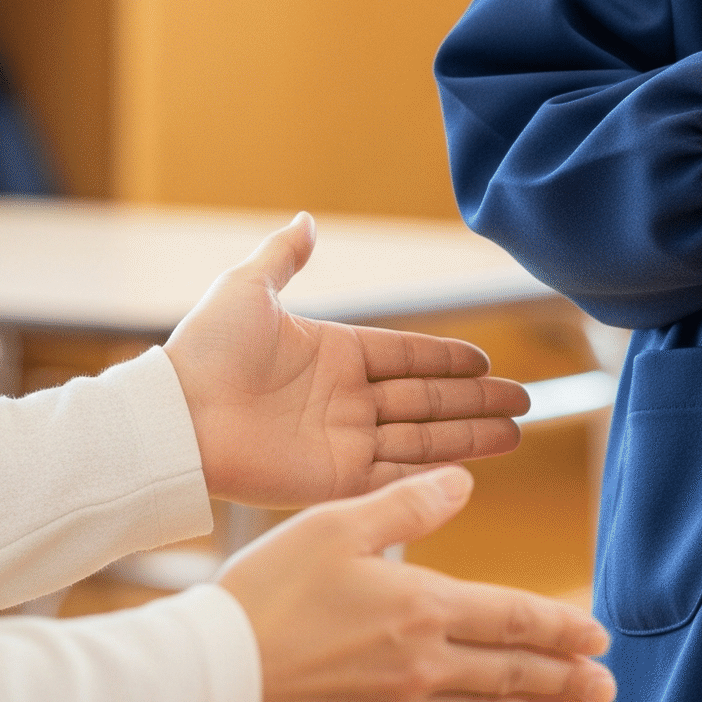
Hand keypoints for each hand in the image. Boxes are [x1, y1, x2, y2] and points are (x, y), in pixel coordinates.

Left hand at [166, 215, 528, 508]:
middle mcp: (345, 399)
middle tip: (524, 400)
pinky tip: (473, 466)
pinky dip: (434, 471)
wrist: (177, 416)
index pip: (406, 355)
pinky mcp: (334, 480)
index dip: (446, 359)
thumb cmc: (208, 350)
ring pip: (423, 437)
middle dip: (476, 400)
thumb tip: (305, 220)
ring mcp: (343, 441)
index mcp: (333, 353)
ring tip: (517, 431)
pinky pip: (395, 476)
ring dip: (471, 434)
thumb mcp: (249, 287)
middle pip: (427, 399)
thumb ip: (284, 256)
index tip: (486, 359)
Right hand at [218, 467, 616, 701]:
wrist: (216, 669)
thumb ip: (408, 503)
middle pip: (510, 674)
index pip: (510, 619)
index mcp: (419, 607)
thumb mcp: (337, 523)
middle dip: (564, 679)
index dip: (559, 627)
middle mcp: (421, 666)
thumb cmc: (270, 589)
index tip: (599, 634)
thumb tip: (465, 479)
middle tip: (607, 683)